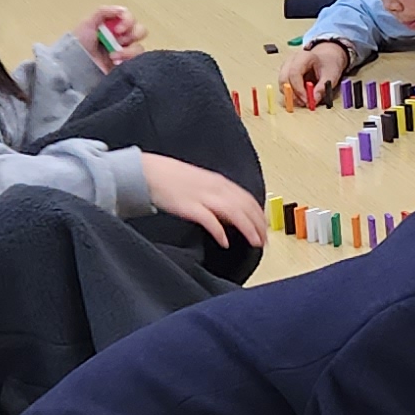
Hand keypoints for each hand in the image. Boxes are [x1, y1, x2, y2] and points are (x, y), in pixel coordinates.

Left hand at [73, 6, 144, 64]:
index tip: (118, 29)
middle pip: (140, 30)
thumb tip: (123, 9)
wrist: (75, 66)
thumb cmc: (79, 43)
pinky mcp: (126, 66)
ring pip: (140, 47)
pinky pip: (138, 60)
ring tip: (113, 57)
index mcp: (113, 26)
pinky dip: (129, 60)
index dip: (128, 21)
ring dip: (128, 51)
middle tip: (119, 41)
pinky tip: (116, 63)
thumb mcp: (87, 22)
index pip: (130, 18)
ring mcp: (124, 53)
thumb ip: (103, 12)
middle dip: (132, 35)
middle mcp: (121, 38)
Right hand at [139, 155, 264, 247]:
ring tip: (254, 242)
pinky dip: (220, 232)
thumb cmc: (172, 178)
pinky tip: (225, 242)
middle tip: (265, 240)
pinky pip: (210, 220)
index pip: (248, 199)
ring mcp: (203, 197)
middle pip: (246, 207)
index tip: (266, 228)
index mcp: (219, 182)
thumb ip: (218, 196)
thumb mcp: (202, 183)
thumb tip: (231, 212)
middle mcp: (215, 188)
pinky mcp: (189, 207)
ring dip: (248, 229)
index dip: (260, 215)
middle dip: (259, 225)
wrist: (148, 172)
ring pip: (234, 213)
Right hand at [277, 36, 354, 102]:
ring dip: (291, 95)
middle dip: (293, 94)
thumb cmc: (328, 65)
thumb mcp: (331, 76)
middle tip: (304, 103)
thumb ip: (323, 88)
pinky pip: (283, 86)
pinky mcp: (285, 73)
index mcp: (304, 57)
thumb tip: (314, 100)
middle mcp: (291, 60)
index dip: (298, 89)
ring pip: (282, 84)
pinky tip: (301, 97)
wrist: (326, 59)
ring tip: (305, 100)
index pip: (294, 73)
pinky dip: (290, 94)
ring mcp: (286, 66)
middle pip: (284, 79)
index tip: (307, 100)